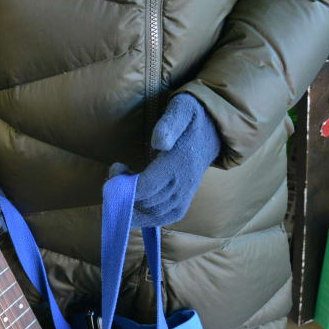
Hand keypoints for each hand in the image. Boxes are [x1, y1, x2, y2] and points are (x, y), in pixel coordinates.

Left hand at [112, 94, 220, 227]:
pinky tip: (133, 201)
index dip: (124, 184)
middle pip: (145, 204)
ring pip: (152, 215)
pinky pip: (162, 219)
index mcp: (179, 163)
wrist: (214, 131)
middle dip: (123, 194)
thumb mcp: (182, 108)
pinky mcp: (183, 203)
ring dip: (131, 206)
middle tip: (114, 176)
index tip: (117, 166)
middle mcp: (182, 184)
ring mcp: (184, 196)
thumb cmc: (192, 118)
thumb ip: (170, 123)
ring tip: (122, 187)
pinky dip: (143, 217)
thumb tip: (159, 143)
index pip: (146, 187)